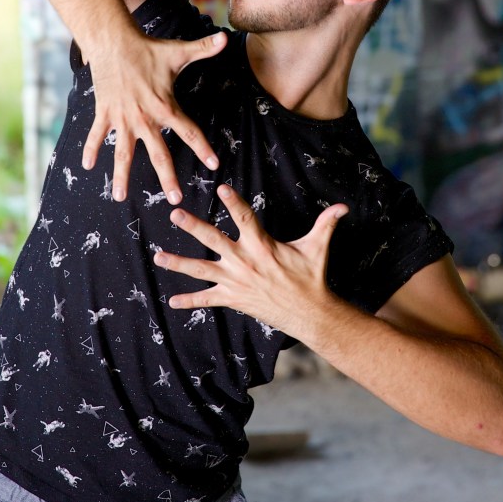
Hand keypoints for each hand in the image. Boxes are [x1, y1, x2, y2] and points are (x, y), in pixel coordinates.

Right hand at [81, 29, 226, 202]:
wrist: (113, 42)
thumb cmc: (148, 48)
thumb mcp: (179, 51)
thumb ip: (204, 48)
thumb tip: (227, 38)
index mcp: (165, 107)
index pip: (190, 132)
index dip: (203, 148)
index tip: (214, 165)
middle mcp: (145, 118)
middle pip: (159, 154)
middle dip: (168, 178)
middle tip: (175, 200)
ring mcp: (123, 119)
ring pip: (123, 154)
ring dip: (121, 176)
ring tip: (120, 198)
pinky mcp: (105, 113)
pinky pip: (97, 136)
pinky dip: (90, 150)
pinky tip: (87, 167)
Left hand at [154, 185, 348, 337]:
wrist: (310, 313)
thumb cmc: (312, 277)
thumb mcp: (317, 247)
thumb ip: (327, 223)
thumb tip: (344, 206)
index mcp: (262, 245)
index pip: (245, 218)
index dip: (233, 202)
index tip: (221, 188)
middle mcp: (244, 262)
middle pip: (213, 240)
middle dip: (193, 226)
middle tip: (174, 213)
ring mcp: (235, 282)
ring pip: (201, 270)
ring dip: (178, 263)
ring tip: (158, 256)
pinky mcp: (233, 299)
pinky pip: (207, 300)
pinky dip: (190, 301)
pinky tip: (172, 301)